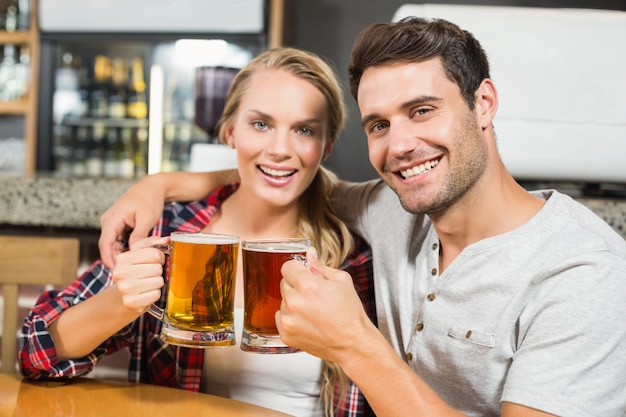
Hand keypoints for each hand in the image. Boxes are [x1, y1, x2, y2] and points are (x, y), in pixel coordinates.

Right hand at [98, 175, 166, 268]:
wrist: (152, 187)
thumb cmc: (149, 200)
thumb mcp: (146, 219)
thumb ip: (138, 236)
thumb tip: (133, 252)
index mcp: (112, 219)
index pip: (104, 243)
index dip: (108, 259)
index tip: (114, 271)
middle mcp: (108, 221)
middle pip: (108, 246)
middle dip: (116, 259)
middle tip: (127, 273)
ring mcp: (113, 223)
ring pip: (114, 244)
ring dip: (122, 254)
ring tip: (133, 266)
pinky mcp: (119, 225)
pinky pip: (119, 239)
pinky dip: (126, 247)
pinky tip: (135, 255)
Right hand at [111, 236, 167, 313]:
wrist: (122, 296)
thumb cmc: (134, 272)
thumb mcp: (140, 254)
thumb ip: (153, 243)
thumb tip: (167, 239)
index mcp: (122, 258)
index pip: (155, 254)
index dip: (159, 258)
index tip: (154, 262)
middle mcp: (120, 273)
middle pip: (157, 268)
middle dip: (158, 271)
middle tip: (150, 275)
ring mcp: (125, 289)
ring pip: (158, 281)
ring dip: (157, 283)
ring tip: (148, 284)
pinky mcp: (131, 303)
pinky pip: (156, 295)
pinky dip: (155, 294)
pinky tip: (146, 293)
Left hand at [276, 247, 373, 362]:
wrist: (352, 342)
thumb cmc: (350, 313)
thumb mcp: (341, 281)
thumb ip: (320, 266)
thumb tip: (309, 254)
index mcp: (307, 285)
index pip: (287, 266)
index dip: (297, 268)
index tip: (304, 274)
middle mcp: (294, 302)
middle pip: (284, 283)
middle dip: (297, 286)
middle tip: (314, 295)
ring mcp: (288, 320)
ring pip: (283, 301)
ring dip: (294, 302)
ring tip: (313, 310)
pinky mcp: (286, 334)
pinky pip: (280, 318)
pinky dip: (291, 318)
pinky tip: (307, 321)